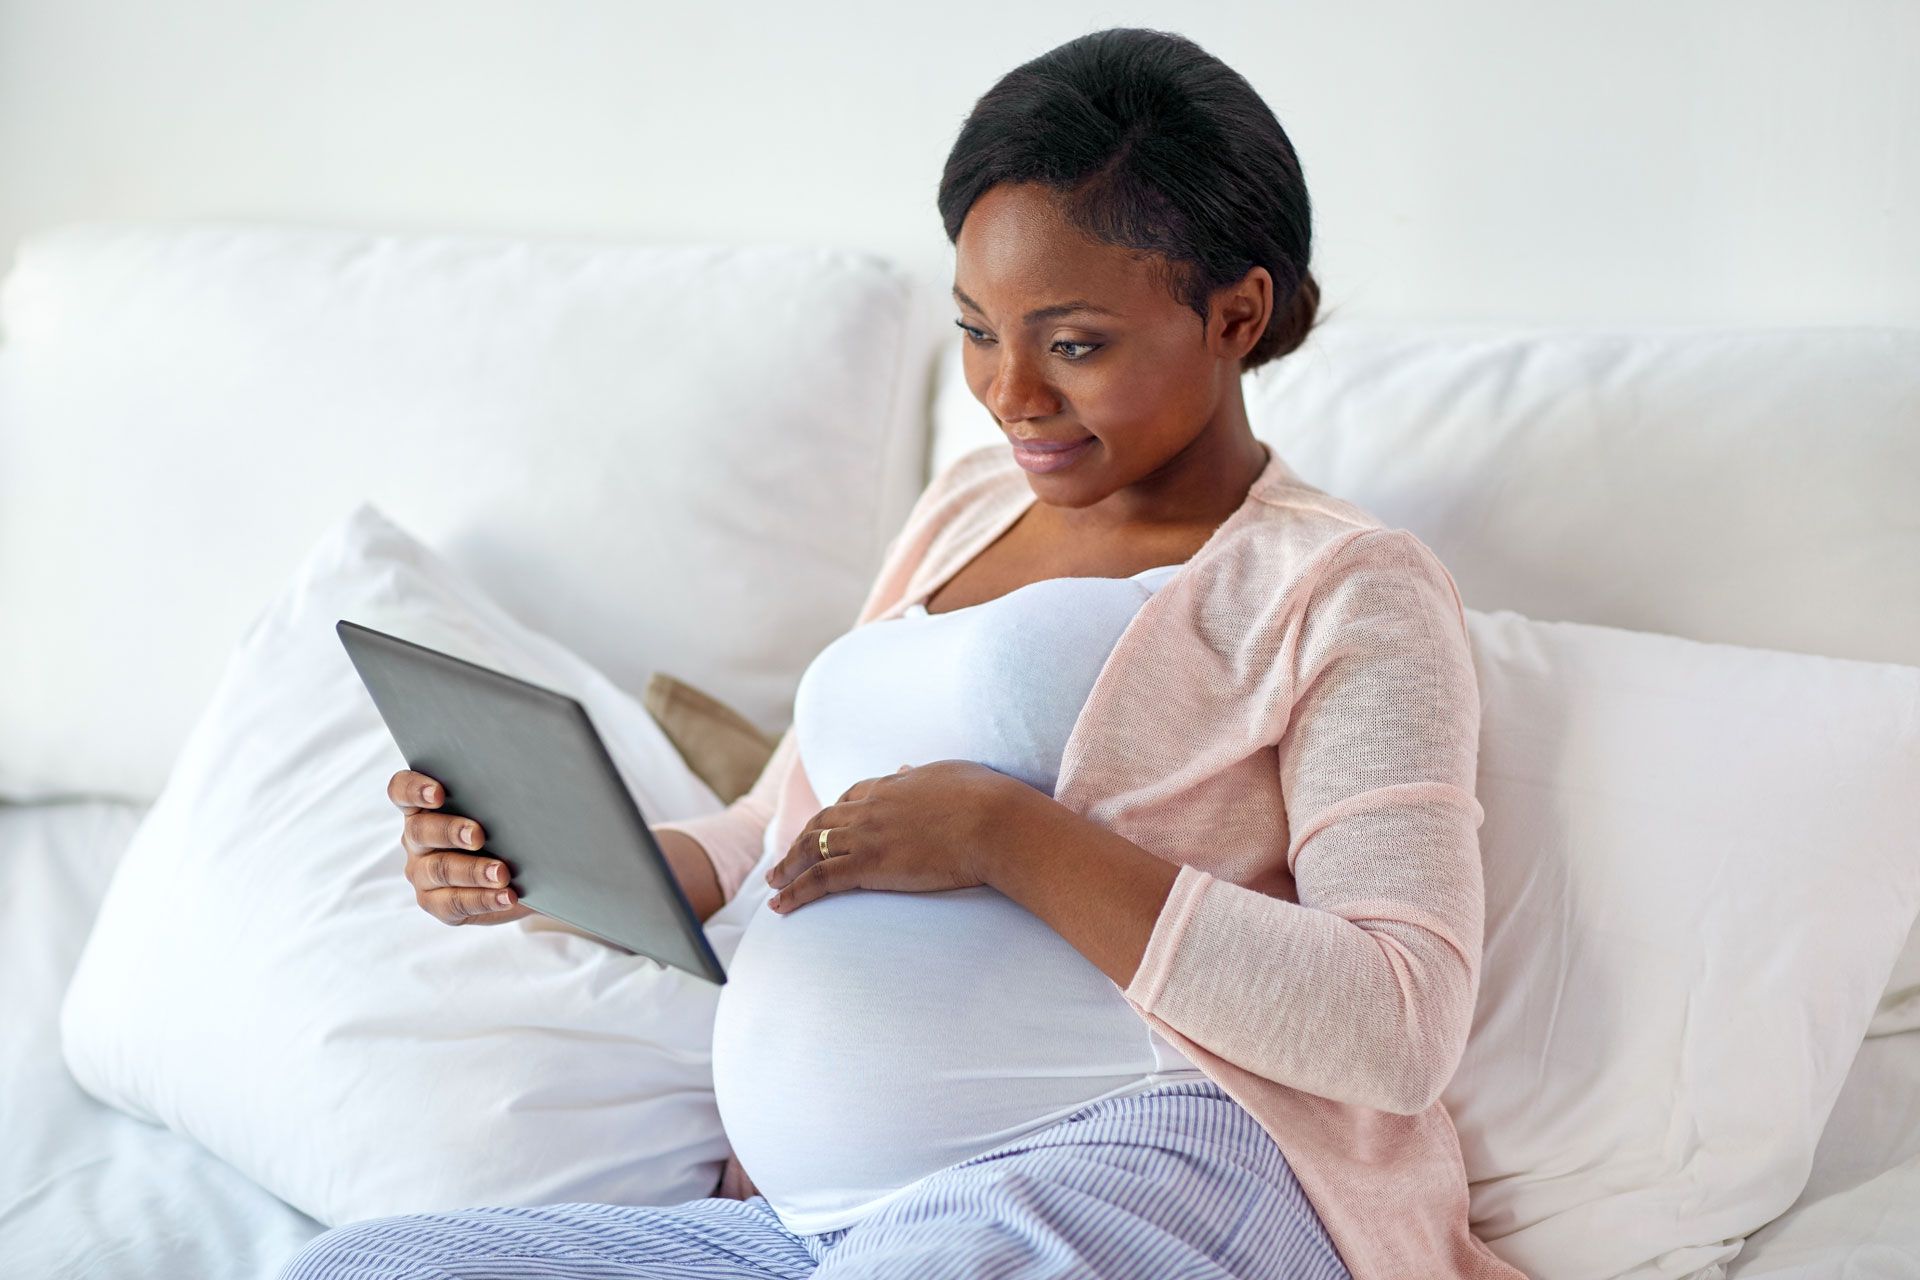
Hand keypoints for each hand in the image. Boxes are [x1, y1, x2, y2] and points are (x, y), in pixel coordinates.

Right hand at [389, 769, 531, 926]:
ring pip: (438, 870)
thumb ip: (497, 798)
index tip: (437, 794)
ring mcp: (422, 872)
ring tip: (502, 873)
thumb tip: (519, 786)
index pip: (402, 791)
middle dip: (450, 831)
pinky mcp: (436, 903)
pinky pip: (453, 903)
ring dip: (473, 870)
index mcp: (424, 808)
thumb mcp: (501, 812)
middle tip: (479, 835)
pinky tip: (506, 896)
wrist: (524, 875)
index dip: (413, 790)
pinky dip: (483, 899)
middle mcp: (416, 839)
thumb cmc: (507, 832)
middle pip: (419, 830)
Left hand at [762, 760, 1030, 912]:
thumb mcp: (951, 775)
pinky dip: (795, 891)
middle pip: (823, 821)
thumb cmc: (988, 800)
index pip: (852, 795)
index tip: (825, 826)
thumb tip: (906, 769)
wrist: (995, 822)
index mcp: (894, 785)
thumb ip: (924, 775)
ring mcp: (868, 835)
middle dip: (799, 840)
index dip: (834, 812)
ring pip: (812, 849)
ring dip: (787, 866)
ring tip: (773, 883)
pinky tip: (781, 904)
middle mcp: (873, 806)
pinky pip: (819, 878)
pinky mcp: (869, 865)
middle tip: (785, 858)